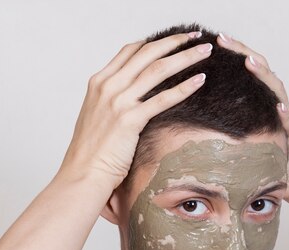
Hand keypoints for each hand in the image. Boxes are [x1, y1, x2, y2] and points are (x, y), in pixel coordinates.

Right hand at [58, 32, 209, 191]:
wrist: (83, 174)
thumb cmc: (91, 154)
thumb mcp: (98, 119)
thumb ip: (113, 103)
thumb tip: (133, 101)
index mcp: (99, 83)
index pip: (130, 51)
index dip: (154, 42)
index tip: (174, 39)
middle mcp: (108, 86)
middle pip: (147, 53)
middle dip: (174, 41)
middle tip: (196, 36)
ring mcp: (118, 101)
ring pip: (158, 70)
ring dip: (185, 57)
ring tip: (205, 51)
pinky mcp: (130, 120)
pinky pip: (163, 98)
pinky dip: (184, 87)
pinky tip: (200, 80)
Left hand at [216, 34, 288, 206]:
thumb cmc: (260, 156)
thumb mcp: (239, 133)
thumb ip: (226, 117)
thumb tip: (195, 108)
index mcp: (259, 99)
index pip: (245, 68)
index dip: (232, 52)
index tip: (213, 39)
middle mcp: (274, 100)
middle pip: (260, 69)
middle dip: (242, 53)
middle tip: (223, 40)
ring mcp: (285, 115)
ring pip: (276, 89)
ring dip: (263, 75)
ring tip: (250, 63)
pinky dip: (284, 113)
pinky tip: (278, 107)